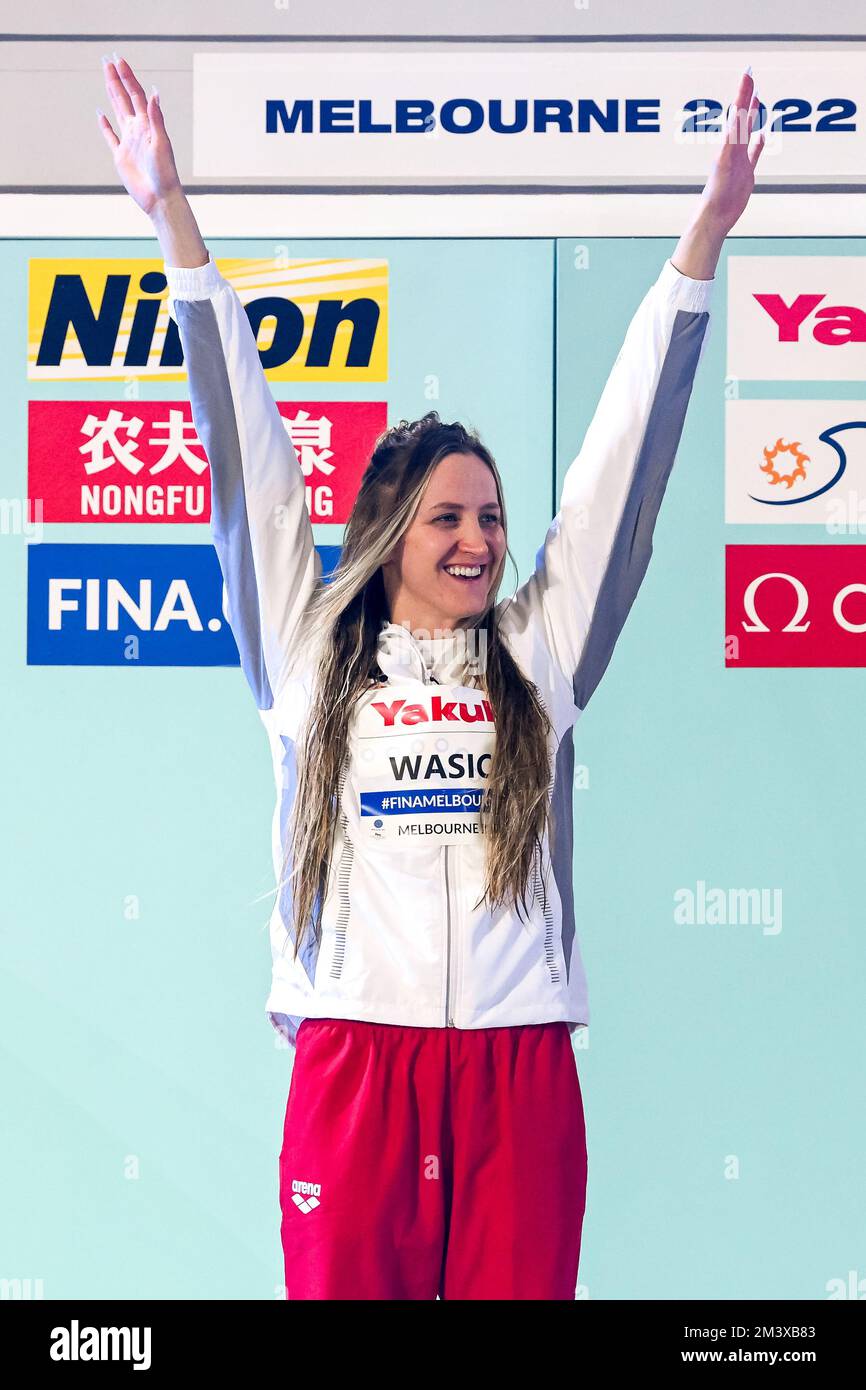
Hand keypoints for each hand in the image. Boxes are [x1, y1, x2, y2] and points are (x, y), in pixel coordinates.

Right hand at [96, 56, 182, 216]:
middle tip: (107, 60)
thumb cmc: (165, 173)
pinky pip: (110, 137)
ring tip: (106, 78)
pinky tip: (101, 115)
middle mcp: (137, 130)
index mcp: (147, 125)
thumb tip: (153, 93)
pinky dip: (105, 125)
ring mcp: (129, 142)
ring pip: (118, 112)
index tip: (118, 60)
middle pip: (125, 99)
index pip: (136, 95)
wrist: (160, 198)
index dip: (127, 77)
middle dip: (116, 79)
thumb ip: (156, 119)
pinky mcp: (121, 156)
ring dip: (112, 95)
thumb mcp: (161, 144)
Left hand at [698, 68, 765, 236]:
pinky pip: (754, 154)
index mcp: (729, 141)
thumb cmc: (718, 188)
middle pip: (742, 116)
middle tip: (751, 77)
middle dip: (747, 97)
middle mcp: (733, 147)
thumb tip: (738, 113)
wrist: (716, 213)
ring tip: (757, 99)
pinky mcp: (746, 172)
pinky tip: (762, 135)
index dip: (743, 92)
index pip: (738, 111)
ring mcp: (740, 158)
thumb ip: (734, 134)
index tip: (748, 73)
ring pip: (748, 132)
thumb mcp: (728, 157)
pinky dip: (759, 144)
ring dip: (753, 116)